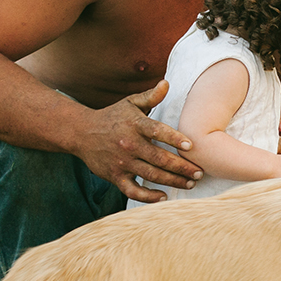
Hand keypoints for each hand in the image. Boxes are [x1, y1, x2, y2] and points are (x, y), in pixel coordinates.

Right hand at [74, 82, 203, 202]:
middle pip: (159, 158)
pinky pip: (133, 191)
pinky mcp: (115, 177)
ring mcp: (121, 162)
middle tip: (199, 173)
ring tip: (190, 184)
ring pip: (151, 175)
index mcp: (135, 125)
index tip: (190, 145)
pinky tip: (163, 197)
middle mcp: (129, 144)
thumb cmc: (113, 116)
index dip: (174, 138)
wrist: (82, 132)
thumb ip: (150, 97)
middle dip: (182, 167)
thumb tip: (166, 83)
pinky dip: (148, 197)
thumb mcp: (130, 103)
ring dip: (173, 181)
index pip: (157, 131)